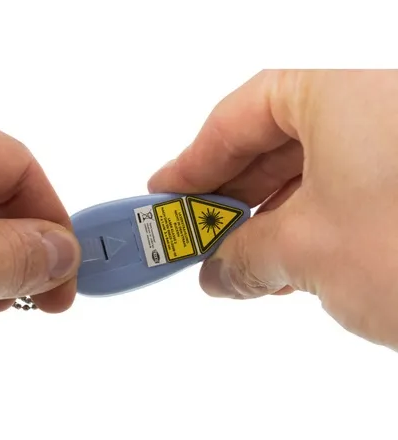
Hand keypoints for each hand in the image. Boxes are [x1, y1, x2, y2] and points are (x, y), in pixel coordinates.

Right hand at [148, 70, 397, 350]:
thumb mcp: (310, 251)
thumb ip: (245, 257)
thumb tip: (217, 272)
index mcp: (343, 97)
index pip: (242, 113)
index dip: (195, 157)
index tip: (164, 194)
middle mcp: (374, 113)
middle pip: (273, 145)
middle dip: (226, 196)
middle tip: (189, 234)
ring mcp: (396, 153)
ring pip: (308, 178)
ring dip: (263, 223)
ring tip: (232, 262)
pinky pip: (341, 201)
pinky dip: (304, 235)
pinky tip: (283, 270)